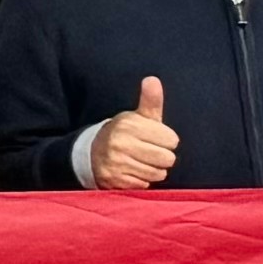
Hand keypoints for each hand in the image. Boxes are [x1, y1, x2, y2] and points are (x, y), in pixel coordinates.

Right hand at [93, 74, 179, 190]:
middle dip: (162, 157)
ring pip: (157, 173)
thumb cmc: (124, 134)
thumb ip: (150, 101)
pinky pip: (144, 184)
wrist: (91, 153)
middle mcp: (120, 143)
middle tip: (149, 152)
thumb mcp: (137, 117)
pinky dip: (141, 180)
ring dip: (153, 170)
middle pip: (167, 158)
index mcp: (129, 125)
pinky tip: (132, 172)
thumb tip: (152, 79)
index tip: (155, 139)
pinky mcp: (114, 179)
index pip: (171, 140)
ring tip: (141, 162)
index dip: (167, 140)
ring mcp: (116, 162)